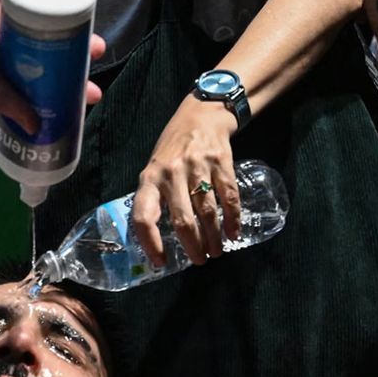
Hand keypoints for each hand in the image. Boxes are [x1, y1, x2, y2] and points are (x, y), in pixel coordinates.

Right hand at [0, 0, 104, 133]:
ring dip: (87, 32)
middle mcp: (29, 24)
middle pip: (66, 43)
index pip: (51, 69)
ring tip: (95, 48)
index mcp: (16, 50)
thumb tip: (34, 128)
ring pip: (72, 15)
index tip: (87, 96)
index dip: (70, 83)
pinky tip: (92, 12)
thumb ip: (5, 100)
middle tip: (93, 71)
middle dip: (83, 59)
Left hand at [129, 99, 241, 268]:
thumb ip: (155, 198)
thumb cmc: (173, 149)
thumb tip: (159, 238)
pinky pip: (228, 196)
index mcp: (150, 178)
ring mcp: (197, 166)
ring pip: (207, 211)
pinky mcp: (221, 161)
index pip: (143, 216)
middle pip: (182, 220)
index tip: (161, 262)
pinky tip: (233, 233)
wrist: (201, 115)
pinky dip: (233, 218)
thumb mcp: (154, 169)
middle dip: (192, 246)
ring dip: (213, 237)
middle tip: (200, 260)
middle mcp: (171, 173)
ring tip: (216, 251)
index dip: (151, 243)